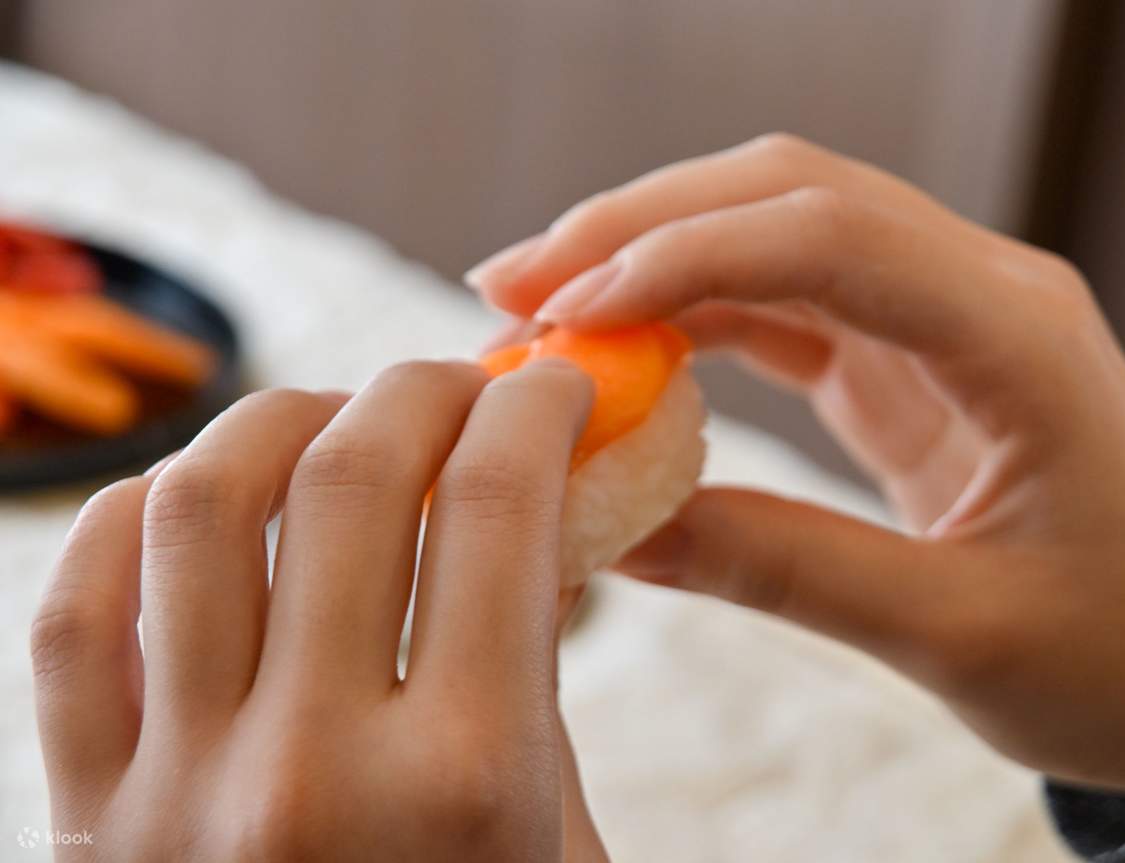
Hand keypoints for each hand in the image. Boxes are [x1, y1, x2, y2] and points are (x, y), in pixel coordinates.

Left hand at [32, 361, 608, 860]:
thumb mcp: (553, 838)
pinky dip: (137, 518)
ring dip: (280, 419)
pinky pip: (77, 612)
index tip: (552, 382)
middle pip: (353, 478)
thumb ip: (531, 681)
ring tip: (335, 418)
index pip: (498, 509)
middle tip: (461, 384)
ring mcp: (176, 793)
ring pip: (199, 509)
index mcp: (467, 785)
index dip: (535, 408)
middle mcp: (310, 773)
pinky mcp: (86, 816)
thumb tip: (523, 522)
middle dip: (424, 389)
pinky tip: (205, 499)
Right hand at [467, 134, 1124, 797]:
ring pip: (776, 232)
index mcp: (1015, 333)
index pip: (827, 237)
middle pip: (787, 195)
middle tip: (512, 282)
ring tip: (541, 308)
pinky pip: (785, 305)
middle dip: (639, 225)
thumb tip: (618, 533)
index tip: (565, 316)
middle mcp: (977, 291)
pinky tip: (622, 347)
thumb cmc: (1119, 655)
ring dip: (654, 257)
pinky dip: (694, 315)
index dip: (682, 258)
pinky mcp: (909, 358)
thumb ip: (786, 569)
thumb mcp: (956, 631)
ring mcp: (941, 315)